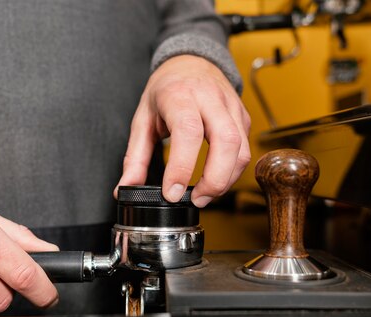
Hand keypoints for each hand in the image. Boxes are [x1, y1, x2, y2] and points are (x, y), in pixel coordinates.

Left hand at [116, 55, 250, 206]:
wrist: (191, 61)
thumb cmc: (166, 89)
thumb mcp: (142, 119)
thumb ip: (134, 158)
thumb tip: (125, 189)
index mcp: (180, 95)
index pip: (188, 131)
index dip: (182, 166)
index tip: (172, 192)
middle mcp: (210, 98)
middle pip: (226, 142)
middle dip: (214, 180)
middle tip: (196, 199)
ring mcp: (231, 107)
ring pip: (242, 149)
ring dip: (226, 180)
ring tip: (205, 194)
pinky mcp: (244, 118)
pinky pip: (245, 150)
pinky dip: (233, 172)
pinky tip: (216, 180)